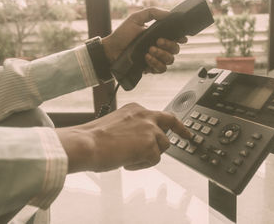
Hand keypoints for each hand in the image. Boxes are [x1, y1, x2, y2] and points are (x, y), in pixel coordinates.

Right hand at [56, 103, 191, 172]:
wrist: (86, 144)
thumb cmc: (93, 137)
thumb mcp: (117, 124)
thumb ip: (133, 128)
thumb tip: (140, 141)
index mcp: (136, 109)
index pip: (158, 114)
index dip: (168, 123)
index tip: (177, 126)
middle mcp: (146, 115)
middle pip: (171, 122)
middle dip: (182, 130)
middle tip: (188, 136)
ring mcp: (150, 129)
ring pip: (162, 146)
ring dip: (149, 154)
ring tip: (128, 157)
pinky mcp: (151, 145)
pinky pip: (154, 160)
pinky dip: (141, 165)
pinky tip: (126, 162)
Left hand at [102, 7, 186, 73]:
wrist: (111, 50)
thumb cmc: (123, 34)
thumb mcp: (136, 18)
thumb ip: (152, 12)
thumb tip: (169, 13)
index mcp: (159, 35)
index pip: (176, 38)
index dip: (181, 38)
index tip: (179, 37)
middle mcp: (160, 48)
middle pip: (175, 49)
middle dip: (168, 45)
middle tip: (157, 41)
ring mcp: (156, 59)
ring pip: (170, 60)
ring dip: (161, 55)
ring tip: (149, 50)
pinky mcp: (151, 68)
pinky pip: (161, 69)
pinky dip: (155, 64)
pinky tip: (146, 58)